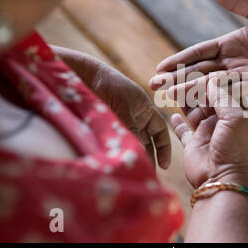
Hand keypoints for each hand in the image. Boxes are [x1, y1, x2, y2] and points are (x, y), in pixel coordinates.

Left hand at [53, 46, 170, 168]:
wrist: (83, 74)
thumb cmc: (108, 84)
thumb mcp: (123, 106)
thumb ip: (132, 128)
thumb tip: (137, 151)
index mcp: (146, 110)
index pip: (160, 133)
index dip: (164, 149)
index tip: (164, 166)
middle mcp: (136, 118)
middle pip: (147, 142)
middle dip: (148, 157)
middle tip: (145, 174)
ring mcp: (122, 122)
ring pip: (132, 143)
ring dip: (132, 155)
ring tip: (131, 170)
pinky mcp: (108, 126)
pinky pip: (117, 142)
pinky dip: (119, 151)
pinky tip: (117, 161)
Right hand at [150, 0, 247, 95]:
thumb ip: (240, 3)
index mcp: (227, 45)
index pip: (198, 53)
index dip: (179, 60)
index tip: (159, 68)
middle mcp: (230, 62)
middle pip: (199, 70)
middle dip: (177, 78)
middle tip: (154, 85)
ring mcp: (241, 77)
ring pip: (211, 84)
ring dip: (191, 89)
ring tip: (170, 96)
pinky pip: (232, 91)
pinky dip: (216, 96)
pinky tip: (201, 101)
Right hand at [170, 78, 247, 189]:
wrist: (223, 181)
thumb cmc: (235, 149)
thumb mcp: (234, 117)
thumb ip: (222, 96)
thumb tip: (210, 79)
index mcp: (237, 112)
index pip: (221, 89)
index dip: (208, 77)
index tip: (194, 65)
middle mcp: (222, 121)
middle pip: (204, 97)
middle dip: (191, 87)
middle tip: (175, 74)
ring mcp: (207, 133)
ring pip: (191, 110)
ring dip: (181, 100)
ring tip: (168, 88)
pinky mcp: (193, 144)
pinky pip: (183, 130)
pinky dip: (177, 122)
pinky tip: (171, 113)